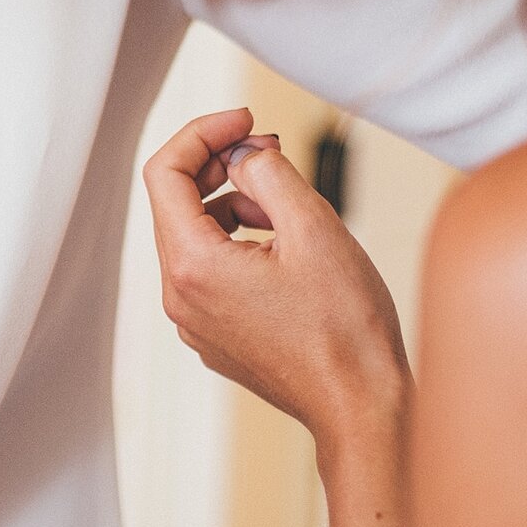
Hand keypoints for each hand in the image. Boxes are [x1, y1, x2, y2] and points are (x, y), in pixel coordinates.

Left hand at [144, 108, 410, 456]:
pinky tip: (285, 241)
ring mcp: (195, 321)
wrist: (362, 407)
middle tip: (272, 149)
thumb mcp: (313, 226)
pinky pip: (211, 270)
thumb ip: (267, 171)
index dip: (203, 133)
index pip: (164, 172)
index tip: (246, 120)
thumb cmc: (347, 329)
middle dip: (221, 164)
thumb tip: (241, 151)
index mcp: (192, 266)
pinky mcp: (217, 335)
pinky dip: (237, 240)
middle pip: (176, 203)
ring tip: (286, 201)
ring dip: (233, 201)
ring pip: (195, 235)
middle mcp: (180, 297)